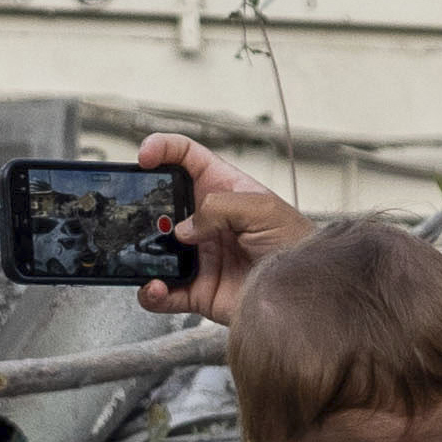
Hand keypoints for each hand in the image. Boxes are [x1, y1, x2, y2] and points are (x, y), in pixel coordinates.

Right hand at [132, 133, 306, 319]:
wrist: (304, 291)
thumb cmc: (294, 244)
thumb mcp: (262, 208)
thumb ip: (219, 208)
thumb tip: (183, 230)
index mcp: (222, 190)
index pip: (186, 158)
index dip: (163, 149)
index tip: (145, 155)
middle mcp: (206, 221)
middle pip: (161, 204)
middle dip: (143, 206)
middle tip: (138, 212)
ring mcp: (199, 255)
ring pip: (155, 250)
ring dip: (141, 253)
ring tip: (142, 255)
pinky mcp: (197, 289)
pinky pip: (163, 292)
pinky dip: (151, 293)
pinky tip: (156, 287)